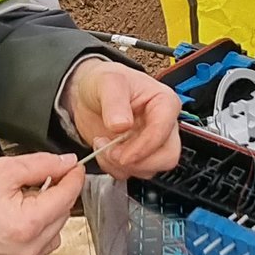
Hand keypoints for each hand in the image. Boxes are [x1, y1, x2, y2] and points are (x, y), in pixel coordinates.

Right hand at [0, 153, 84, 254]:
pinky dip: (41, 227)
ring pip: (57, 228)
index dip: (73, 177)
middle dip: (57, 192)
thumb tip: (66, 162)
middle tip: (39, 177)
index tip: (74, 165)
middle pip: (64, 212)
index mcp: (29, 223)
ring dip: (50, 210)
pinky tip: (22, 216)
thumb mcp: (3, 170)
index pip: (67, 196)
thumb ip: (41, 164)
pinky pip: (44, 243)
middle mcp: (31, 247)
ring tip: (26, 199)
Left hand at [61, 58, 180, 178]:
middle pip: (167, 157)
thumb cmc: (104, 82)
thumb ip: (114, 102)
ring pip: (150, 169)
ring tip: (103, 146)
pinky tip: (103, 151)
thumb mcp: (107, 82)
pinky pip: (133, 172)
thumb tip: (121, 125)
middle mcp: (163, 125)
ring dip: (123, 166)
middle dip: (137, 161)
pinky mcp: (137, 155)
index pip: (164, 131)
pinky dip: (115, 168)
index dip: (144, 146)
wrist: (87, 94)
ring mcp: (151, 143)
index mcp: (164, 102)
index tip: (122, 153)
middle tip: (112, 153)